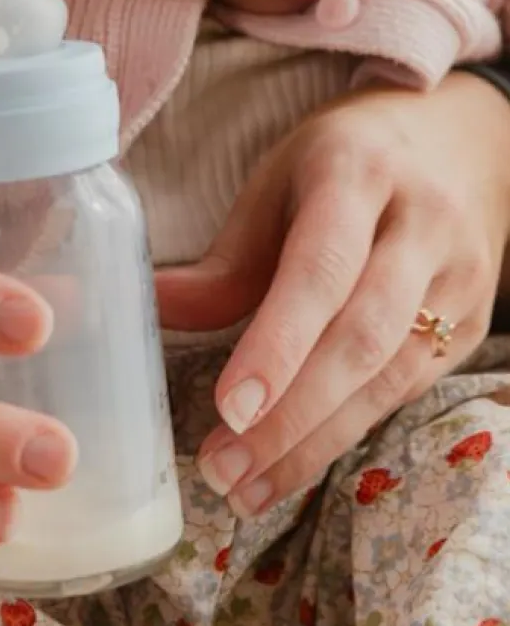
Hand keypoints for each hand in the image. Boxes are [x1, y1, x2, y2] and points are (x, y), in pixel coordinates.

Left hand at [156, 72, 509, 515]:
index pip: (320, 269)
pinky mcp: (474, 321)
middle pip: (362, 335)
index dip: (276, 344)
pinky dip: (347, 431)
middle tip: (223, 469)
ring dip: (314, 441)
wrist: (460, 139)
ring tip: (245, 486)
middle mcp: (422, 224)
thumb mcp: (278, 182)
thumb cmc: (346, 161)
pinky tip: (293, 465)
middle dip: (290, 415)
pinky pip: (409, 388)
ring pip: (391, 374)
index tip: (228, 408)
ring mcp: (458, 276)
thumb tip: (150, 310)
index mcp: (359, 172)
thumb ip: (227, 259)